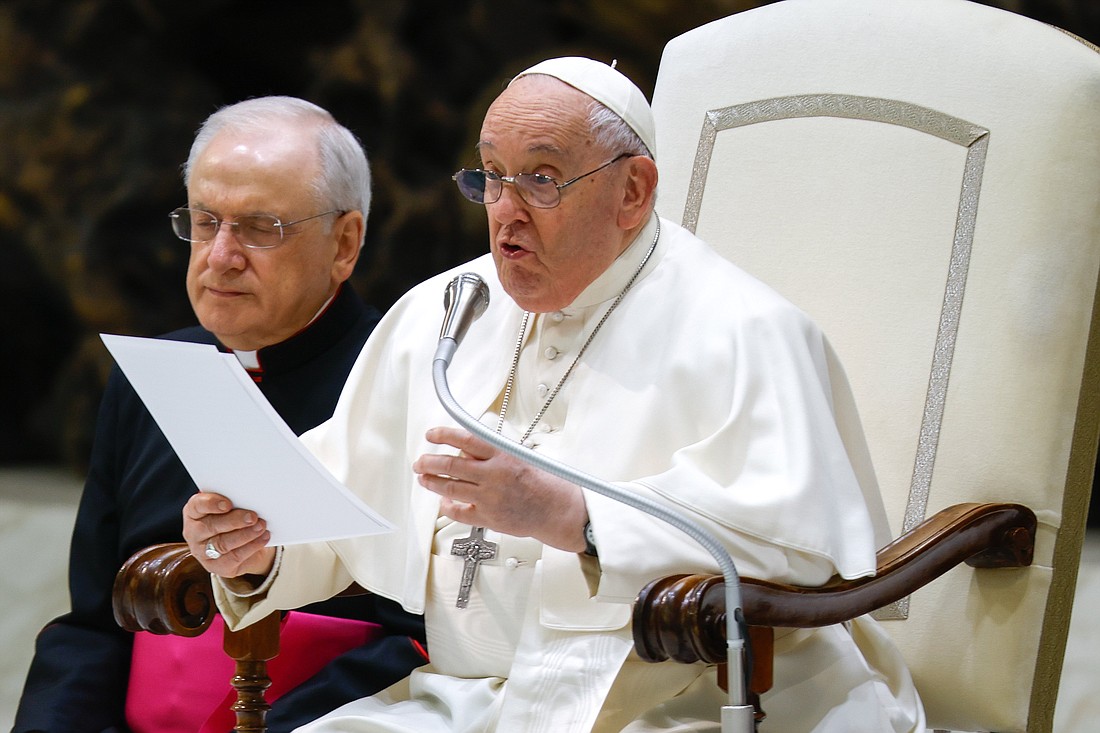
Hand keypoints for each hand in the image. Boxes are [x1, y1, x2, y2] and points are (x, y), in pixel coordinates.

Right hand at [182, 491, 275, 577]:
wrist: (245, 545)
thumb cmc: (235, 518)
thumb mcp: (233, 507)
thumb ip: (235, 501)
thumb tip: (250, 498)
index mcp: (194, 513)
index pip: (197, 506)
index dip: (211, 504)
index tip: (228, 504)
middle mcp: (194, 533)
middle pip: (211, 526)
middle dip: (234, 521)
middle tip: (252, 517)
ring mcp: (203, 552)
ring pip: (223, 544)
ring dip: (245, 534)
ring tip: (261, 526)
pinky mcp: (216, 566)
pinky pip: (234, 557)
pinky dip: (251, 546)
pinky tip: (263, 538)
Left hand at [412, 426, 587, 551]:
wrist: (556, 509)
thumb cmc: (543, 482)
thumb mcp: (520, 456)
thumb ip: (492, 454)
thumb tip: (466, 451)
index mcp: (502, 456)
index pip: (466, 440)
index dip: (444, 435)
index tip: (432, 435)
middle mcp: (493, 475)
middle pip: (451, 465)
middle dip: (429, 462)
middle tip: (421, 461)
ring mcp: (489, 498)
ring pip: (450, 487)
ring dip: (432, 482)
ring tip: (424, 478)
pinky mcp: (488, 517)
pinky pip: (459, 511)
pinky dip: (447, 505)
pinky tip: (443, 500)